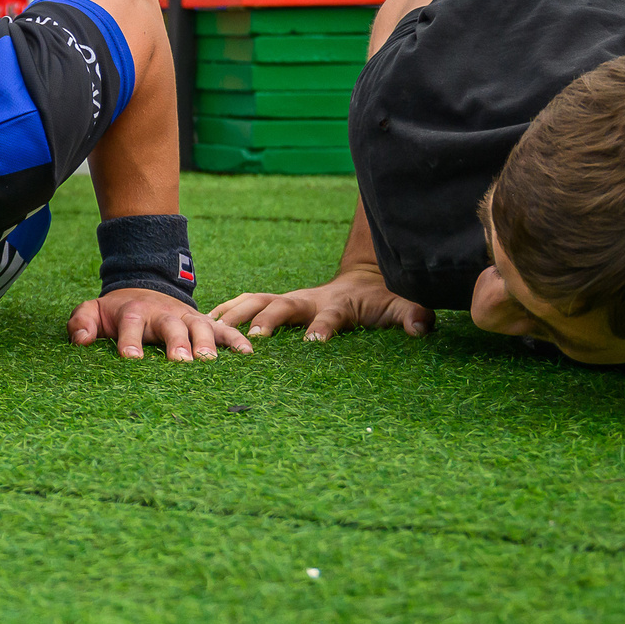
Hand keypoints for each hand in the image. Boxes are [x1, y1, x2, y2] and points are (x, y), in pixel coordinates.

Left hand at [68, 288, 253, 361]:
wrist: (144, 288)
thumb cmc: (117, 311)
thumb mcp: (92, 311)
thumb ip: (81, 322)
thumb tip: (81, 340)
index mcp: (134, 312)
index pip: (130, 326)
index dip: (130, 342)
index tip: (131, 359)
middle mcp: (163, 313)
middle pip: (170, 326)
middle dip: (176, 343)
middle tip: (180, 361)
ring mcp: (186, 317)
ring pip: (199, 327)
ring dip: (205, 343)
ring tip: (209, 361)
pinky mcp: (204, 323)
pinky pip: (223, 330)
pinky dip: (235, 340)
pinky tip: (248, 354)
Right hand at [211, 268, 434, 341]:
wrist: (365, 279)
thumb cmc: (382, 299)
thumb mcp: (403, 306)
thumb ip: (413, 315)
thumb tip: (421, 326)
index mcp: (338, 304)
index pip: (329, 318)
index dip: (321, 330)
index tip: (312, 344)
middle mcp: (308, 299)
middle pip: (281, 304)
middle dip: (266, 319)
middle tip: (251, 339)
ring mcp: (288, 298)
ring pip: (255, 299)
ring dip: (234, 313)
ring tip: (211, 328)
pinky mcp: (275, 302)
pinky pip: (245, 302)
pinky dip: (224, 310)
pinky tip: (203, 324)